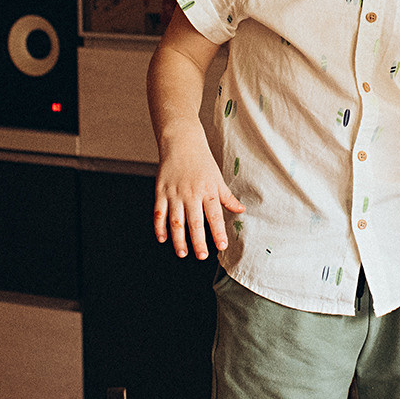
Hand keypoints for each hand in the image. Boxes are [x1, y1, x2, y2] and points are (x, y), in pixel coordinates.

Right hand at [153, 138, 246, 260]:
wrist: (181, 142)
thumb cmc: (202, 161)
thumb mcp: (217, 178)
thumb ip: (227, 197)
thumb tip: (241, 210)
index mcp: (207, 191)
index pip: (215, 215)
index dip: (218, 232)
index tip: (222, 246)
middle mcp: (191, 194)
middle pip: (195, 222)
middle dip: (198, 241)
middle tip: (202, 256)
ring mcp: (174, 193)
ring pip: (176, 221)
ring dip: (178, 239)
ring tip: (182, 253)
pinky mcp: (160, 192)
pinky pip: (158, 213)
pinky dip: (159, 227)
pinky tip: (162, 239)